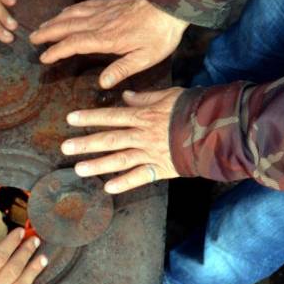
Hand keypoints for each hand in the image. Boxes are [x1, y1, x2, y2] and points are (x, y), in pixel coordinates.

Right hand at [29, 0, 188, 88]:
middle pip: (66, 26)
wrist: (171, 6)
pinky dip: (70, 10)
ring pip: (73, 15)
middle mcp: (100, 23)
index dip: (56, 51)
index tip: (43, 58)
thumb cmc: (160, 34)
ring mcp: (104, 11)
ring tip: (42, 27)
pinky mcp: (111, 4)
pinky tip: (65, 13)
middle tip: (32, 39)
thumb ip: (122, 69)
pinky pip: (84, 6)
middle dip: (47, 33)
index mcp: (106, 39)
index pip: (73, 44)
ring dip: (55, 21)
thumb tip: (102, 83)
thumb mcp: (145, 58)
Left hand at [61, 88, 183, 193]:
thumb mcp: (169, 95)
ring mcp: (151, 153)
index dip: (90, 117)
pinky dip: (124, 183)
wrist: (218, 129)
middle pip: (110, 139)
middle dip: (86, 143)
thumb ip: (145, 97)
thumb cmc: (194, 109)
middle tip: (65, 147)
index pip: (111, 116)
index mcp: (144, 116)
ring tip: (79, 169)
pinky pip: (140, 177)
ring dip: (98, 165)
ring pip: (120, 159)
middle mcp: (143, 135)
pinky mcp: (161, 168)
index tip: (70, 119)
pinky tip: (107, 188)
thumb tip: (125, 96)